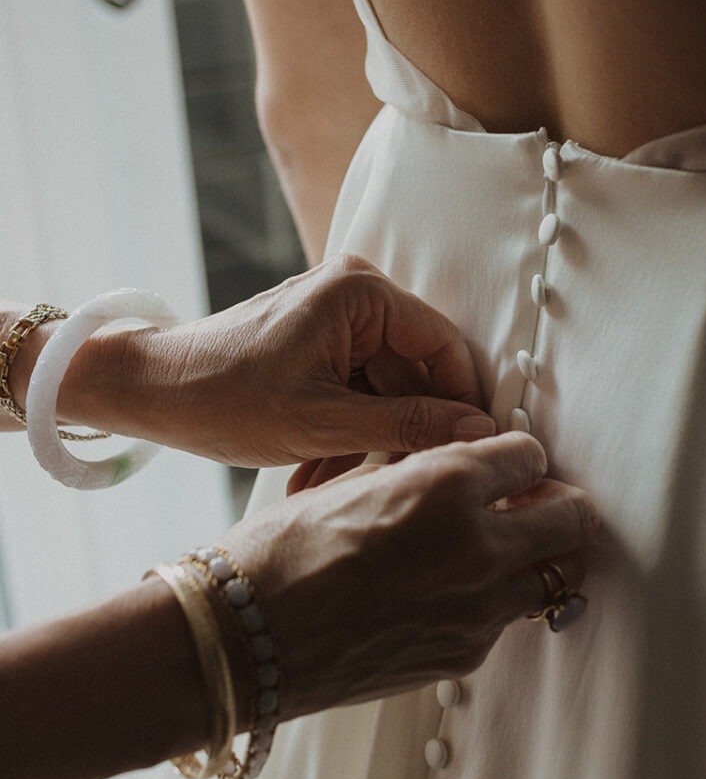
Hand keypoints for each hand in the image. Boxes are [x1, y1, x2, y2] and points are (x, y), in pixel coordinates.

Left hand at [60, 257, 494, 466]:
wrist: (150, 392)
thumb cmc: (223, 399)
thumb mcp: (322, 424)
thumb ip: (407, 426)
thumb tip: (481, 432)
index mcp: (361, 293)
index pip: (444, 347)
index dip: (462, 404)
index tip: (470, 455)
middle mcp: (356, 293)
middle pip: (417, 372)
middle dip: (402, 433)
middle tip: (392, 484)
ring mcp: (338, 318)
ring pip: (388, 391)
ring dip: (368, 444)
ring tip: (332, 485)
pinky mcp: (322, 344)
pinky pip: (359, 392)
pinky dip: (345, 434)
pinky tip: (315, 475)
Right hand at [225, 432, 597, 718]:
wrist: (241, 640)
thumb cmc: (280, 550)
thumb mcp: (352, 478)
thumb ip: (421, 465)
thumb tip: (462, 455)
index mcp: (447, 485)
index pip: (531, 457)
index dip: (517, 457)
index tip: (505, 465)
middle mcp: (477, 548)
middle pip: (573, 519)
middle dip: (556, 505)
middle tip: (531, 504)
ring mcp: (477, 610)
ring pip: (555, 576)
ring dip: (538, 556)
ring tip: (499, 550)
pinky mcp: (464, 655)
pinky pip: (507, 618)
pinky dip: (495, 599)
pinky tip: (450, 592)